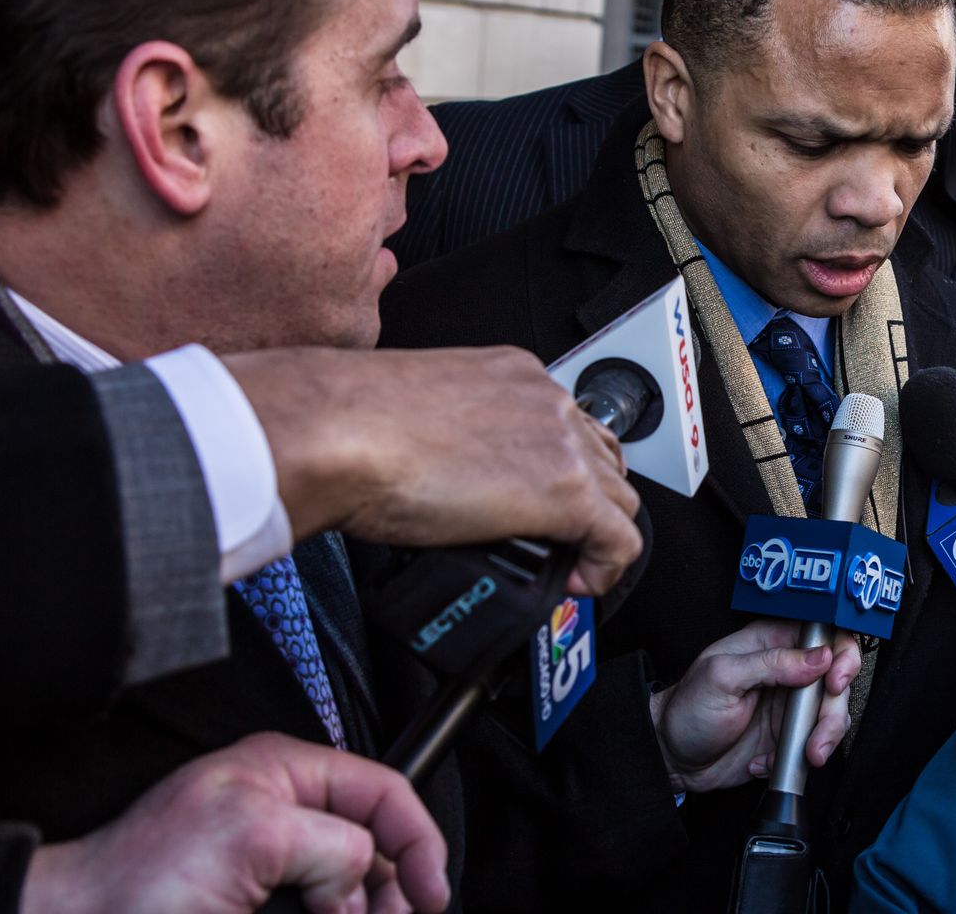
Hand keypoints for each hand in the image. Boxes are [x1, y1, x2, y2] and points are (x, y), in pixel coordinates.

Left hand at [21, 732, 448, 913]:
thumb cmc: (133, 881)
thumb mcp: (253, 832)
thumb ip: (331, 840)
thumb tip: (360, 876)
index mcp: (285, 773)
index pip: (384, 791)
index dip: (418, 840)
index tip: (431, 892)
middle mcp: (284, 816)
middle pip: (375, 848)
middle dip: (392, 888)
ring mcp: (271, 870)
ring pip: (350, 893)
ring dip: (363, 913)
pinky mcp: (258, 909)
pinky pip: (318, 912)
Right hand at [224, 346, 642, 596]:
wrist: (336, 431)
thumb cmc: (350, 422)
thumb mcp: (420, 412)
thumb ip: (454, 434)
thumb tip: (447, 469)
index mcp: (513, 374)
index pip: (569, 424)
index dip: (567, 470)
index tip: (540, 500)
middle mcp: (546, 401)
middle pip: (604, 459)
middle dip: (590, 503)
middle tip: (559, 539)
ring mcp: (562, 444)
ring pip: (619, 497)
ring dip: (597, 535)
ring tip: (563, 563)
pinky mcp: (566, 493)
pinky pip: (619, 540)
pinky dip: (605, 569)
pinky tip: (576, 582)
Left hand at [648, 620, 862, 792]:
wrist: (674, 759)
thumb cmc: (688, 710)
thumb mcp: (722, 677)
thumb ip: (772, 663)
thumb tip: (820, 657)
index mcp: (772, 642)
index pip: (824, 634)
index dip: (841, 655)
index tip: (835, 681)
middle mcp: (788, 669)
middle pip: (838, 678)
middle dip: (833, 710)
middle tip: (818, 734)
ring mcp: (791, 704)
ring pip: (833, 713)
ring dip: (823, 738)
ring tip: (802, 754)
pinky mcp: (790, 735)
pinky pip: (815, 742)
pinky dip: (798, 756)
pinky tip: (767, 760)